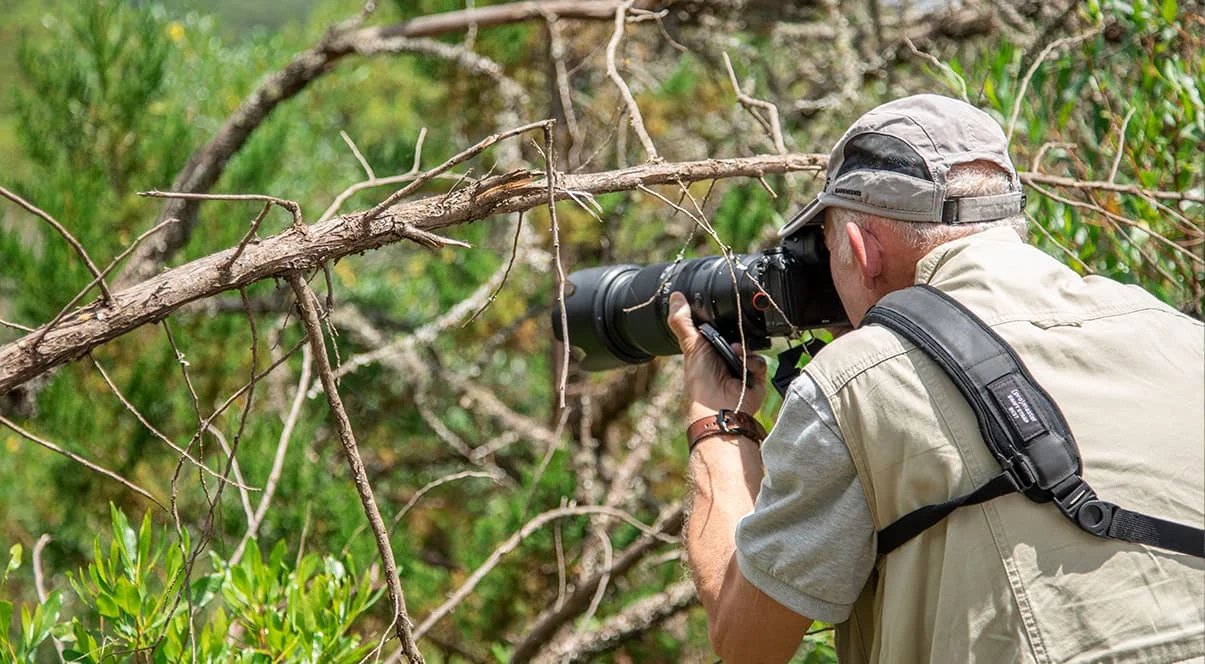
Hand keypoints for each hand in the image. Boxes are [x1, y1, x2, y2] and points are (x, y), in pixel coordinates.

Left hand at [666, 291, 767, 420]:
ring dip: (743, 348)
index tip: (723, 312)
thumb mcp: (690, 344)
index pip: (720, 328)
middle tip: (728, 337)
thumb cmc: (701, 380)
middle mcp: (725, 358)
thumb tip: (675, 297)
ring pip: (751, 346)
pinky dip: (752, 362)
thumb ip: (682, 320)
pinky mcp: (755, 377)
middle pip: (738, 335)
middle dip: (736, 333)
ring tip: (734, 352)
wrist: (720, 406)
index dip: (722, 320)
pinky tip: (743, 365)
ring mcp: (741, 368)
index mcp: (709, 349)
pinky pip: (760, 361)